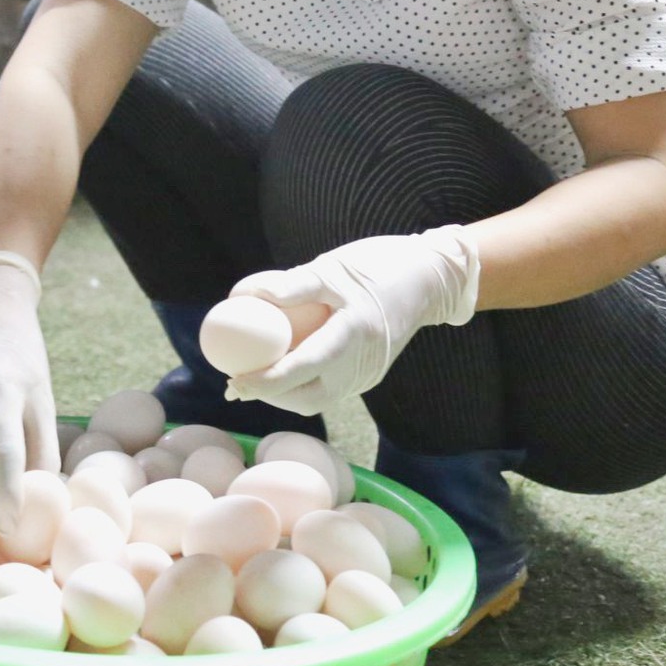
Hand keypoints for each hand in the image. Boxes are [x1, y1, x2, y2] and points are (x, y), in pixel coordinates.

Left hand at [223, 225, 480, 416]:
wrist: (430, 280)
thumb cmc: (375, 266)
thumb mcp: (331, 267)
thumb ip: (291, 284)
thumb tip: (242, 296)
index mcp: (356, 330)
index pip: (305, 365)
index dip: (268, 379)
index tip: (235, 381)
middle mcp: (364, 361)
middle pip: (310, 396)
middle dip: (270, 395)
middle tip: (235, 384)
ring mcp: (370, 373)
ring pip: (319, 399)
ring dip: (284, 394)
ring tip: (251, 379)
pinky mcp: (370, 375)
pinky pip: (330, 389)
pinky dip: (303, 384)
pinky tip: (281, 370)